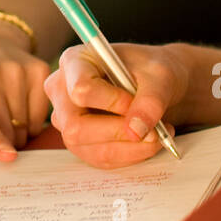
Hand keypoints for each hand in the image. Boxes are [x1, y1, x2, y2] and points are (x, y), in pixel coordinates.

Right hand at [43, 42, 192, 168]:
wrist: (154, 84)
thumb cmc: (151, 71)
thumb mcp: (159, 76)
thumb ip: (150, 101)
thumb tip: (136, 132)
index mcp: (74, 61)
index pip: (81, 89)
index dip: (111, 102)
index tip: (136, 102)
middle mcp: (62, 91)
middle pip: (75, 125)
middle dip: (118, 133)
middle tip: (154, 132)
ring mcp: (66, 119)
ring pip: (86, 147)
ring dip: (128, 148)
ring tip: (158, 135)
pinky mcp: (79, 141)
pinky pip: (99, 158)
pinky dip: (128, 155)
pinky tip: (148, 142)